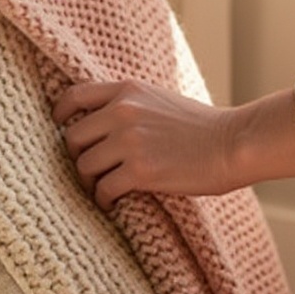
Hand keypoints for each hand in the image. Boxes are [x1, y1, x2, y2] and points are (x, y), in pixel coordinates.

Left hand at [51, 80, 294, 210]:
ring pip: (84, 166)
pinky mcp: (140, 171)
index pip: (74, 96)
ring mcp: (130, 141)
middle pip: (72, 137)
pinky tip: (111, 203)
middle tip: (88, 170)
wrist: (235, 143)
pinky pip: (103, 188)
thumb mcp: (157, 99)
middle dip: (75, 156)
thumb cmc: (199, 126)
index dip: (59, 114)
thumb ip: (126, 105)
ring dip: (89, 182)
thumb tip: (93, 123)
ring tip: (101, 189)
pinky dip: (103, 199)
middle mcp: (122, 112)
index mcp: (126, 91)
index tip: (60, 127)